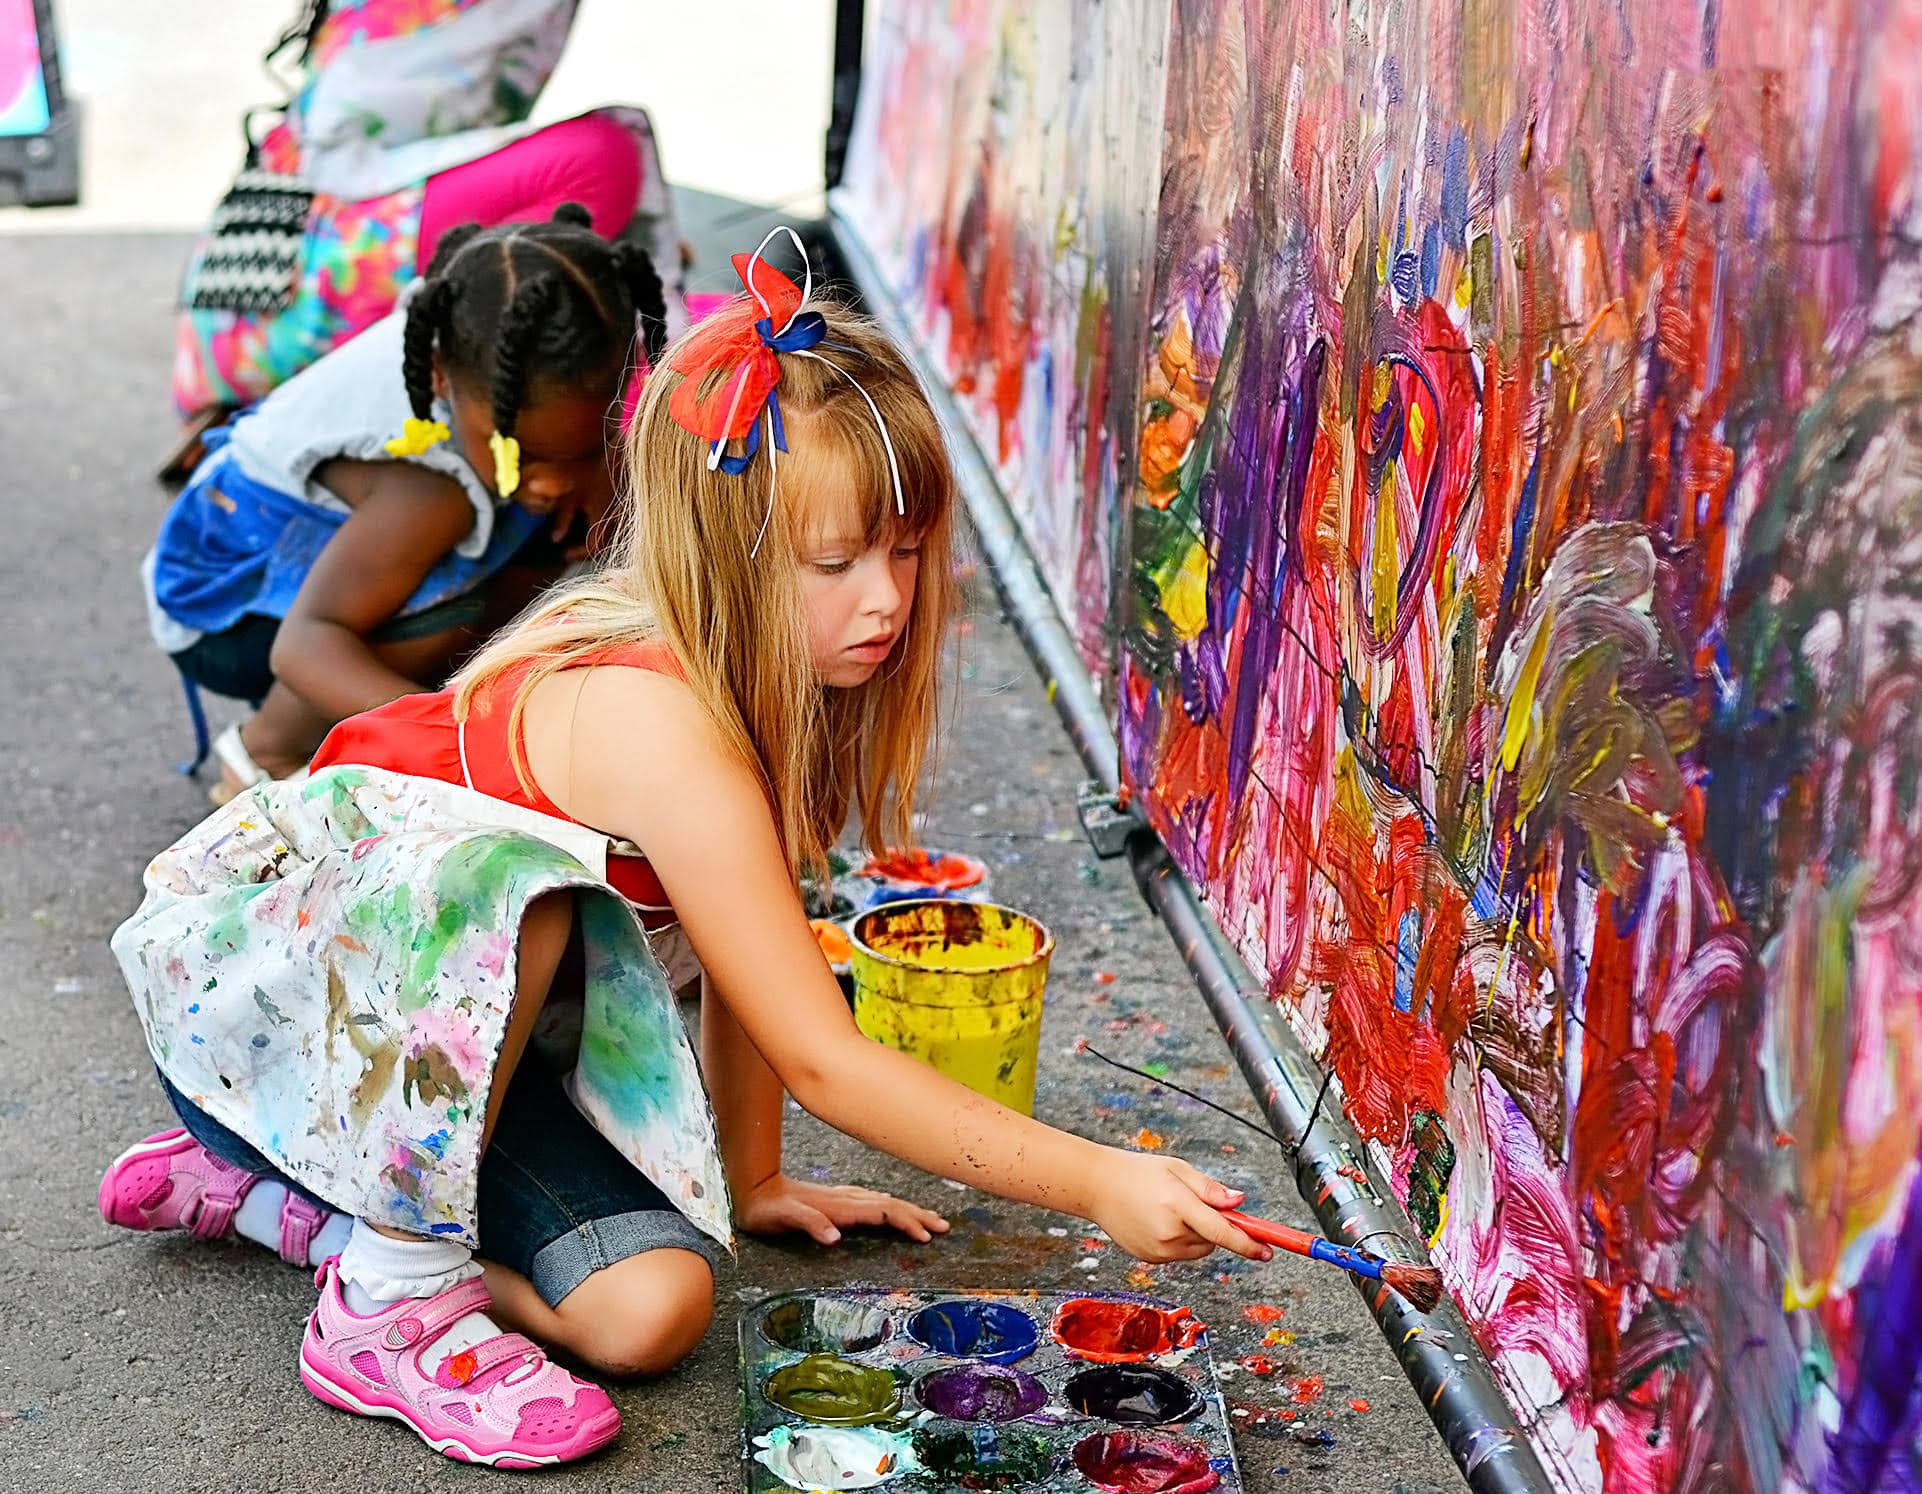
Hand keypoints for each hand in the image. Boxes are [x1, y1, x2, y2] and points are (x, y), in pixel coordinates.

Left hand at [736, 1172, 952, 1245]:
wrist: (753, 1188)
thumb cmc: (768, 1209)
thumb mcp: (783, 1218)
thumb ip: (809, 1224)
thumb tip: (835, 1237)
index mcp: (840, 1205)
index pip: (883, 1212)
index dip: (906, 1222)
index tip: (926, 1235)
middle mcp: (846, 1198)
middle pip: (892, 1205)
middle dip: (919, 1215)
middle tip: (944, 1227)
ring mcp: (844, 1197)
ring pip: (885, 1202)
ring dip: (910, 1210)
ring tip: (932, 1220)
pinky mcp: (839, 1200)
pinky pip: (875, 1203)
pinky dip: (893, 1208)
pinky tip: (897, 1212)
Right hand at [1087, 1151, 1270, 1264]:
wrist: (1096, 1186)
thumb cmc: (1137, 1172)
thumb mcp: (1178, 1169)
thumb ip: (1210, 1189)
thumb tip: (1239, 1202)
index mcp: (1178, 1206)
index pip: (1223, 1232)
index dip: (1249, 1243)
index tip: (1267, 1251)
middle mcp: (1169, 1233)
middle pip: (1213, 1240)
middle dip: (1216, 1226)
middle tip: (1196, 1204)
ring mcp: (1158, 1250)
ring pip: (1198, 1249)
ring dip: (1198, 1234)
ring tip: (1172, 1209)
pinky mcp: (1151, 1259)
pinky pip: (1180, 1254)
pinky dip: (1180, 1241)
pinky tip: (1159, 1221)